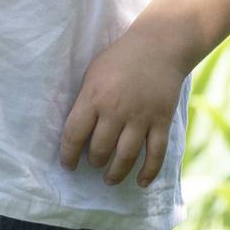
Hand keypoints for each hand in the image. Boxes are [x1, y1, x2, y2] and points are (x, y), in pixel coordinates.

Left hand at [58, 21, 193, 187]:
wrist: (159, 46)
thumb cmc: (119, 59)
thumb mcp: (92, 74)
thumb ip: (85, 102)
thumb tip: (75, 132)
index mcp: (94, 98)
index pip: (74, 135)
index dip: (68, 155)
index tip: (68, 165)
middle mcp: (116, 111)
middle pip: (100, 149)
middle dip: (94, 161)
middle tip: (94, 164)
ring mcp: (141, 117)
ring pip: (126, 156)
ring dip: (116, 173)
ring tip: (109, 179)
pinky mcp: (161, 121)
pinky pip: (155, 153)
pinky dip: (149, 171)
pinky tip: (141, 182)